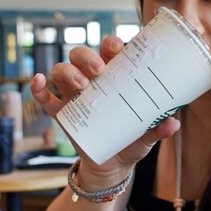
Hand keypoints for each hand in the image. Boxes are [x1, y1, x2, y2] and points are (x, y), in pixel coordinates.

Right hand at [30, 36, 179, 187]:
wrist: (112, 166)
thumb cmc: (131, 141)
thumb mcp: (147, 135)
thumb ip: (158, 129)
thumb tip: (173, 124)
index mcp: (114, 76)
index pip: (109, 51)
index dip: (110, 43)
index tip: (117, 47)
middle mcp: (91, 80)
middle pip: (81, 55)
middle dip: (87, 57)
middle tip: (99, 70)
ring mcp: (73, 95)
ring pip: (62, 70)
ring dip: (68, 71)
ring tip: (82, 84)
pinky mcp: (61, 113)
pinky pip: (44, 97)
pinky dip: (37, 89)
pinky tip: (38, 82)